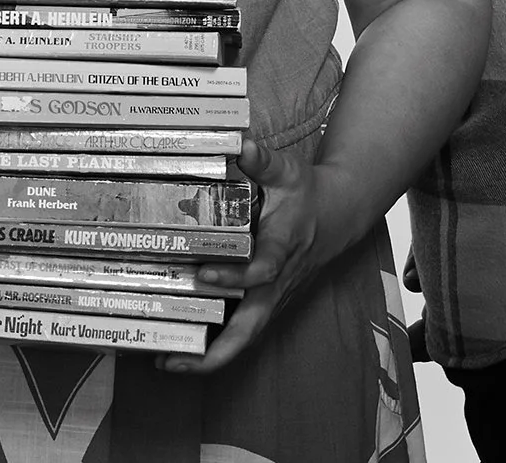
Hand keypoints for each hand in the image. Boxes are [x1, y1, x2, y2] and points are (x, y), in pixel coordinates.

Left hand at [161, 136, 350, 374]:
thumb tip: (240, 144)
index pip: (262, 270)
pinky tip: (183, 350)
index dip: (235, 276)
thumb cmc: (306, 193)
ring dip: (210, 356)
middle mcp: (277, 282)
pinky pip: (243, 331)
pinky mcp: (267, 303)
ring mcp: (273, 297)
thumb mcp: (288, 170)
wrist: (337, 215)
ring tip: (168, 362)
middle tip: (174, 358)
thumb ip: (263, 160)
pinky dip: (216, 347)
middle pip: (251, 328)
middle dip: (216, 350)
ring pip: (246, 338)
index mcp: (282, 247)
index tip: (205, 274)